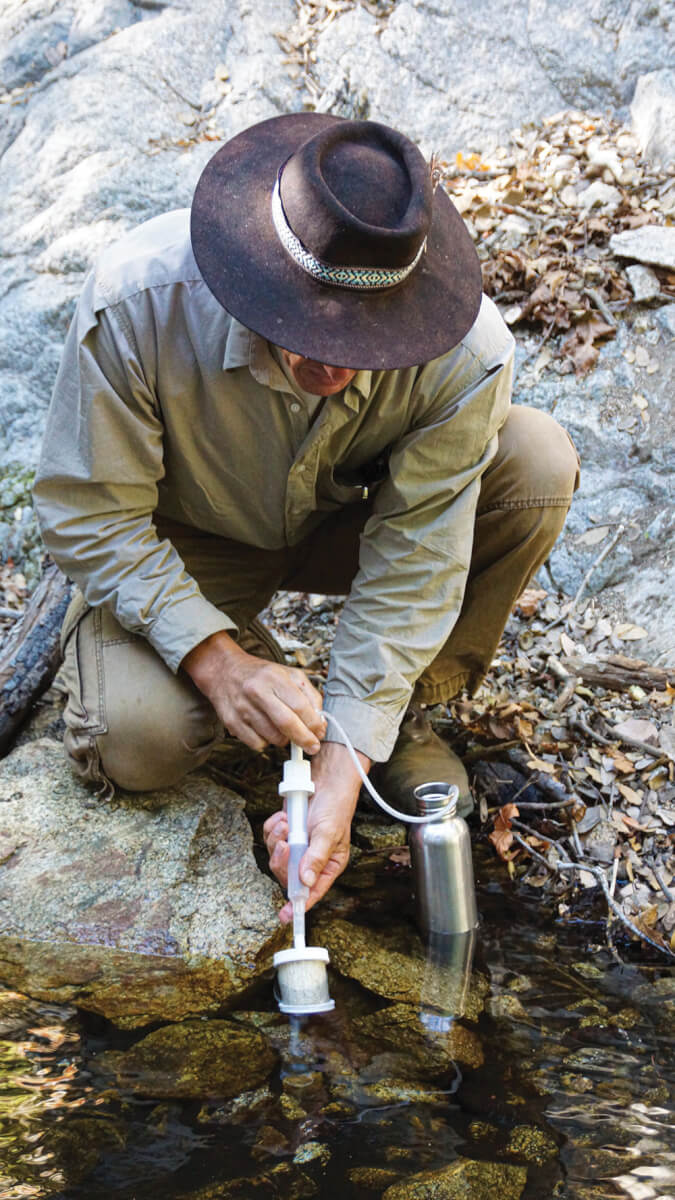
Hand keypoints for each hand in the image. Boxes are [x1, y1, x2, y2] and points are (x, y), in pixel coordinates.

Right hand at [182, 630, 325, 754]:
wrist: (223, 671)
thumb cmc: (261, 675)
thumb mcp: (289, 674)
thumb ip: (309, 695)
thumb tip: (320, 721)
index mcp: (274, 677)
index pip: (300, 706)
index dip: (314, 724)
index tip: (320, 732)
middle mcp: (256, 691)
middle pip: (286, 724)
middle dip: (304, 739)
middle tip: (312, 746)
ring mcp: (242, 708)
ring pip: (273, 737)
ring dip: (284, 740)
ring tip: (282, 729)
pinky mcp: (231, 722)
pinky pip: (257, 744)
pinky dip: (266, 742)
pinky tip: (265, 729)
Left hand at [263, 740, 370, 920]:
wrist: (325, 780)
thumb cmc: (335, 808)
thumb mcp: (328, 834)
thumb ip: (316, 858)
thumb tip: (306, 882)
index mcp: (328, 866)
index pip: (311, 892)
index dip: (298, 905)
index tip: (285, 916)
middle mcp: (310, 860)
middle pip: (287, 875)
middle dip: (282, 860)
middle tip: (284, 844)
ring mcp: (296, 846)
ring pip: (275, 856)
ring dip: (277, 839)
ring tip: (287, 823)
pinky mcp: (285, 832)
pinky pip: (269, 837)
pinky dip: (273, 827)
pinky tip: (284, 817)